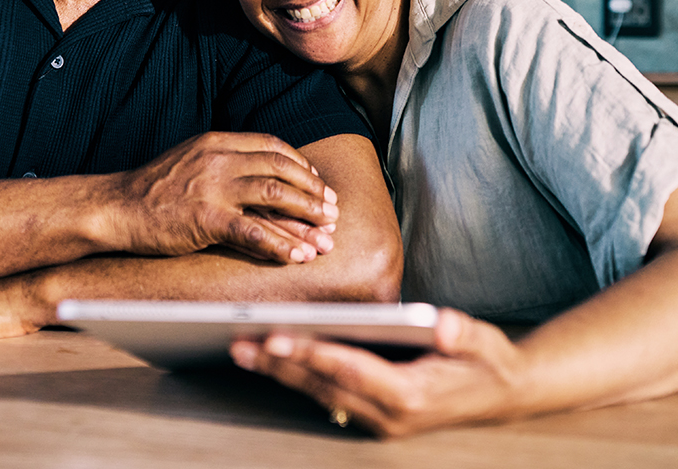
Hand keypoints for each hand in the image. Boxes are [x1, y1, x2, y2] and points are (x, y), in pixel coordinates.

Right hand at [111, 132, 339, 263]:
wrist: (116, 207)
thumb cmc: (154, 189)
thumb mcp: (192, 160)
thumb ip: (224, 162)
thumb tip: (262, 178)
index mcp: (217, 141)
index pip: (272, 146)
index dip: (300, 165)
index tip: (316, 182)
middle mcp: (219, 158)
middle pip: (281, 169)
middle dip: (313, 191)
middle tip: (332, 210)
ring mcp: (213, 187)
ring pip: (275, 195)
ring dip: (306, 215)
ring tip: (326, 234)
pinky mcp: (205, 218)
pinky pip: (253, 231)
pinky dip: (280, 244)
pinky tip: (296, 256)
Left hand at [230, 308, 526, 437]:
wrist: (502, 393)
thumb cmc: (489, 362)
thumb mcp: (484, 343)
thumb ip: (463, 333)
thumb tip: (444, 324)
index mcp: (412, 395)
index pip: (352, 371)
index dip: (313, 355)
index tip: (278, 338)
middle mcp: (390, 414)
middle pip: (325, 385)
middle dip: (280, 364)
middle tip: (241, 343)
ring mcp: (380, 419)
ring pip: (320, 393)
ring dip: (281, 372)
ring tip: (243, 350)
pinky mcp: (374, 413)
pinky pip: (328, 395)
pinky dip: (298, 377)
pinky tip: (273, 359)